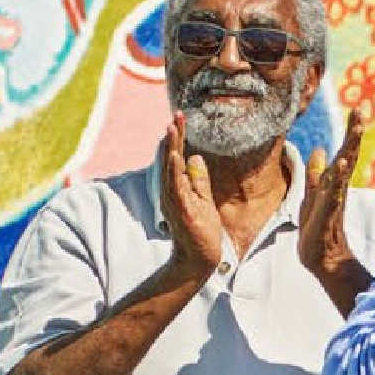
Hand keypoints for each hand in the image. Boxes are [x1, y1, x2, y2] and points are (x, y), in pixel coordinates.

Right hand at [158, 114, 225, 282]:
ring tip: (172, 128)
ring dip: (172, 149)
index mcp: (178, 188)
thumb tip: (196, 156)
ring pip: (171, 171)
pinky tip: (177, 156)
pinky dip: (175, 172)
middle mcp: (172, 192)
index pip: (177, 157)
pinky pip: (177, 188)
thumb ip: (199, 179)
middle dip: (174, 136)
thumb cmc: (200, 232)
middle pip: (172, 159)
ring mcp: (176, 202)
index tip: (180, 116)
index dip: (178, 137)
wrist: (198, 260)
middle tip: (176, 114)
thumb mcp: (203, 200)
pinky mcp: (182, 212)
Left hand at [297, 111, 365, 296]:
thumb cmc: (316, 227)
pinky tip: (341, 167)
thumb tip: (317, 150)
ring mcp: (332, 203)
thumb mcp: (312, 196)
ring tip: (353, 135)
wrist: (318, 258)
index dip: (352, 134)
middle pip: (348, 158)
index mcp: (335, 183)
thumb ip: (315, 174)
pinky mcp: (325, 217)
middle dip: (353, 136)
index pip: (346, 153)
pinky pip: (332, 197)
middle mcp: (337, 190)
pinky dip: (336, 182)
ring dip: (347, 154)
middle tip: (359, 115)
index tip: (358, 111)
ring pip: (341, 175)